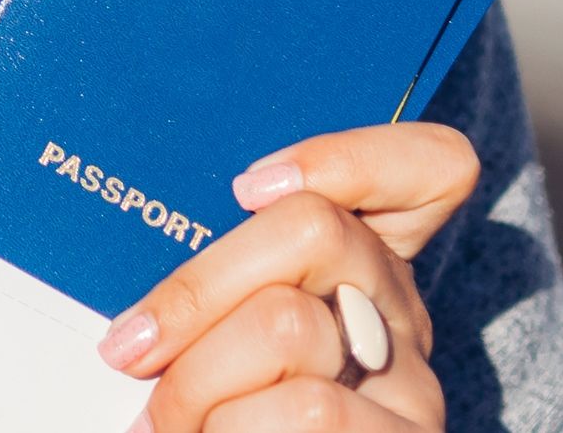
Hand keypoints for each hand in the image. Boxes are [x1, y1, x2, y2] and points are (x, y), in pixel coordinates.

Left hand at [94, 122, 478, 430]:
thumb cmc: (221, 405)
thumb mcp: (215, 327)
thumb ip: (213, 283)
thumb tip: (142, 290)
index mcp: (359, 263)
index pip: (430, 165)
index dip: (345, 156)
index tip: (249, 187)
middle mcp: (398, 311)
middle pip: (310, 229)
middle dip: (194, 292)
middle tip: (132, 351)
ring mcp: (411, 379)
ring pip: (287, 324)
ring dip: (197, 381)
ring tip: (169, 421)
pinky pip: (309, 406)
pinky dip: (229, 428)